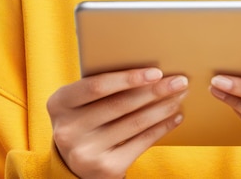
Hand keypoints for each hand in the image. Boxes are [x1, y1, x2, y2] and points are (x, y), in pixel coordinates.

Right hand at [47, 68, 187, 178]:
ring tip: (180, 95)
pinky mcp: (104, 169)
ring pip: (134, 123)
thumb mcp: (82, 100)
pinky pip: (141, 143)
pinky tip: (175, 117)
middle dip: (155, 91)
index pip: (96, 86)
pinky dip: (161, 128)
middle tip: (180, 81)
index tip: (156, 72)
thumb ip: (102, 85)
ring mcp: (85, 153)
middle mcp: (68, 130)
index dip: (128, 78)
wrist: (74, 161)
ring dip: (163, 107)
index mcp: (59, 103)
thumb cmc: (86, 115)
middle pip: (121, 104)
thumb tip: (150, 70)